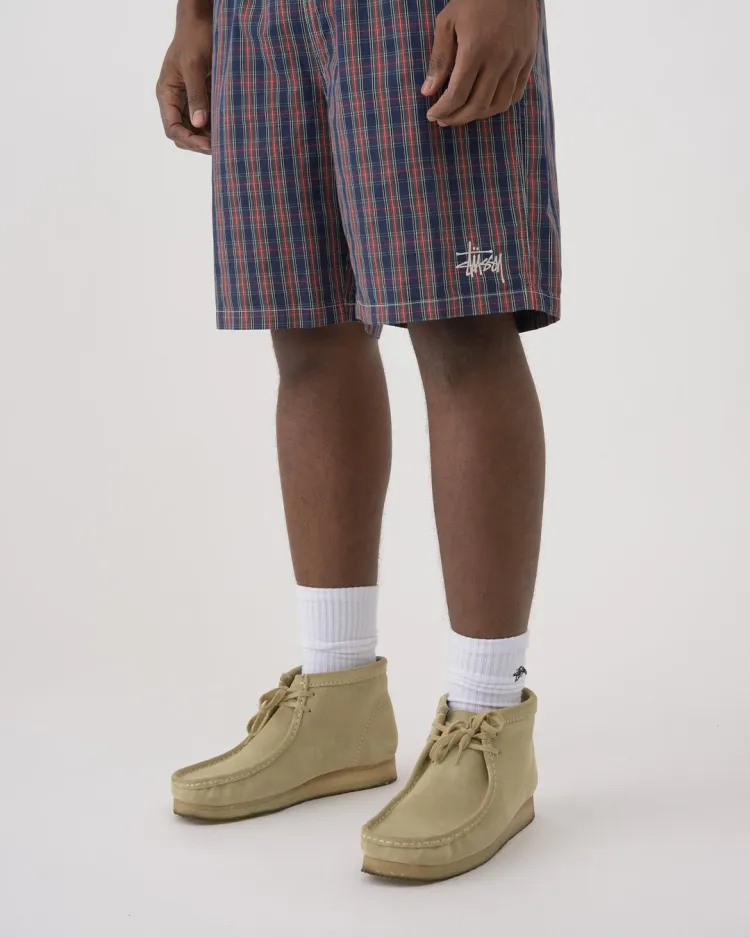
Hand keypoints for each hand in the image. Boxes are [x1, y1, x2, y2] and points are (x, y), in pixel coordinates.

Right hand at [156, 7, 212, 153]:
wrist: (203, 19)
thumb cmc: (194, 37)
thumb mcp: (194, 66)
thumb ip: (196, 95)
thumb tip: (198, 123)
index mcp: (167, 93)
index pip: (172, 128)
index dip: (188, 139)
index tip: (207, 144)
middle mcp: (175, 100)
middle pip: (182, 133)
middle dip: (198, 142)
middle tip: (220, 146)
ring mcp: (188, 99)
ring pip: (195, 128)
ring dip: (208, 136)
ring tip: (226, 140)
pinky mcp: (202, 96)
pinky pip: (206, 117)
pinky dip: (215, 126)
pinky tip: (229, 128)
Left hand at [421, 0, 537, 126]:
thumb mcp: (447, 22)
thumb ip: (439, 59)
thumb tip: (427, 91)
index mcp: (475, 49)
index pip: (457, 94)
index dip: (443, 110)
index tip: (432, 114)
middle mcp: (498, 59)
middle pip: (477, 105)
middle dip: (457, 118)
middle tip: (443, 120)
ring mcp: (516, 61)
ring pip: (498, 105)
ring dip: (478, 116)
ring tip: (463, 114)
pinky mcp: (528, 59)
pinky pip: (515, 94)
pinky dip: (498, 105)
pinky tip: (484, 104)